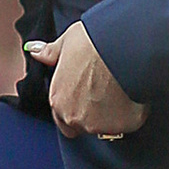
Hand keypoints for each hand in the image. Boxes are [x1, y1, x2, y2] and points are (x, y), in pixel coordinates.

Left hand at [31, 22, 145, 138]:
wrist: (121, 45)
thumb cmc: (93, 41)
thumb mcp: (66, 42)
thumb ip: (51, 53)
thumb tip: (35, 50)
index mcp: (57, 99)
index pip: (62, 119)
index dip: (76, 106)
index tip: (87, 94)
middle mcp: (74, 117)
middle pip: (84, 126)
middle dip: (93, 114)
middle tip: (106, 91)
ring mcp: (98, 125)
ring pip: (106, 126)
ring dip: (113, 114)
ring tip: (121, 89)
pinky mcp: (122, 126)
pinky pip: (128, 123)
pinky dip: (131, 113)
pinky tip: (133, 94)